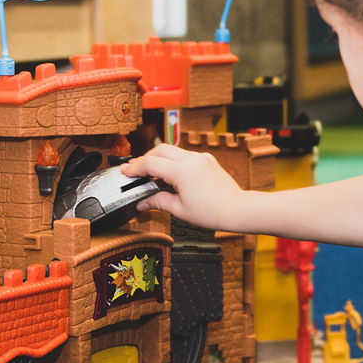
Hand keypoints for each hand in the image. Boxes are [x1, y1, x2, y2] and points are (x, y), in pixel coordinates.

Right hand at [122, 142, 245, 230]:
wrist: (237, 209)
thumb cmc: (213, 212)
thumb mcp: (179, 209)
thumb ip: (157, 201)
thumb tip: (142, 203)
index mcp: (182, 171)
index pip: (150, 164)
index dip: (135, 168)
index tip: (125, 171)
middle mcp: (191, 159)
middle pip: (159, 150)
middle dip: (145, 159)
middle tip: (136, 171)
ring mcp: (200, 158)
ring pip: (173, 151)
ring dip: (160, 159)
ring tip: (152, 174)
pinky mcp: (207, 160)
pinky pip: (185, 156)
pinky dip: (174, 161)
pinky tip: (171, 174)